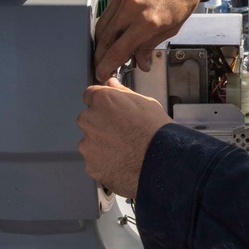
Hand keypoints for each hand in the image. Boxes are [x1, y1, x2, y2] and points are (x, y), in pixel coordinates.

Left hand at [77, 78, 172, 199]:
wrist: (161, 161)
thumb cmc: (157, 130)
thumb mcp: (147, 104)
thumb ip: (123, 93)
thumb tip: (112, 84)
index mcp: (102, 100)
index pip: (90, 95)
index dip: (103, 104)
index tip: (112, 111)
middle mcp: (89, 119)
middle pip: (89, 119)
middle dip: (101, 124)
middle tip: (122, 133)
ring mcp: (88, 144)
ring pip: (90, 142)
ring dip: (102, 144)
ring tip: (125, 150)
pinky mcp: (91, 165)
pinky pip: (95, 161)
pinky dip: (105, 162)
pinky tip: (122, 162)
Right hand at [93, 0, 212, 80]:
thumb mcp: (173, 27)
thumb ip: (150, 45)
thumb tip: (139, 62)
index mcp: (147, 21)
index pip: (118, 50)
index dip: (107, 65)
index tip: (102, 73)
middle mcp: (131, 6)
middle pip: (105, 38)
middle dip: (100, 55)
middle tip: (100, 65)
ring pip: (102, 22)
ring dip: (101, 39)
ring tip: (104, 50)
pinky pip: (108, 6)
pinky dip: (108, 20)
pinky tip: (112, 28)